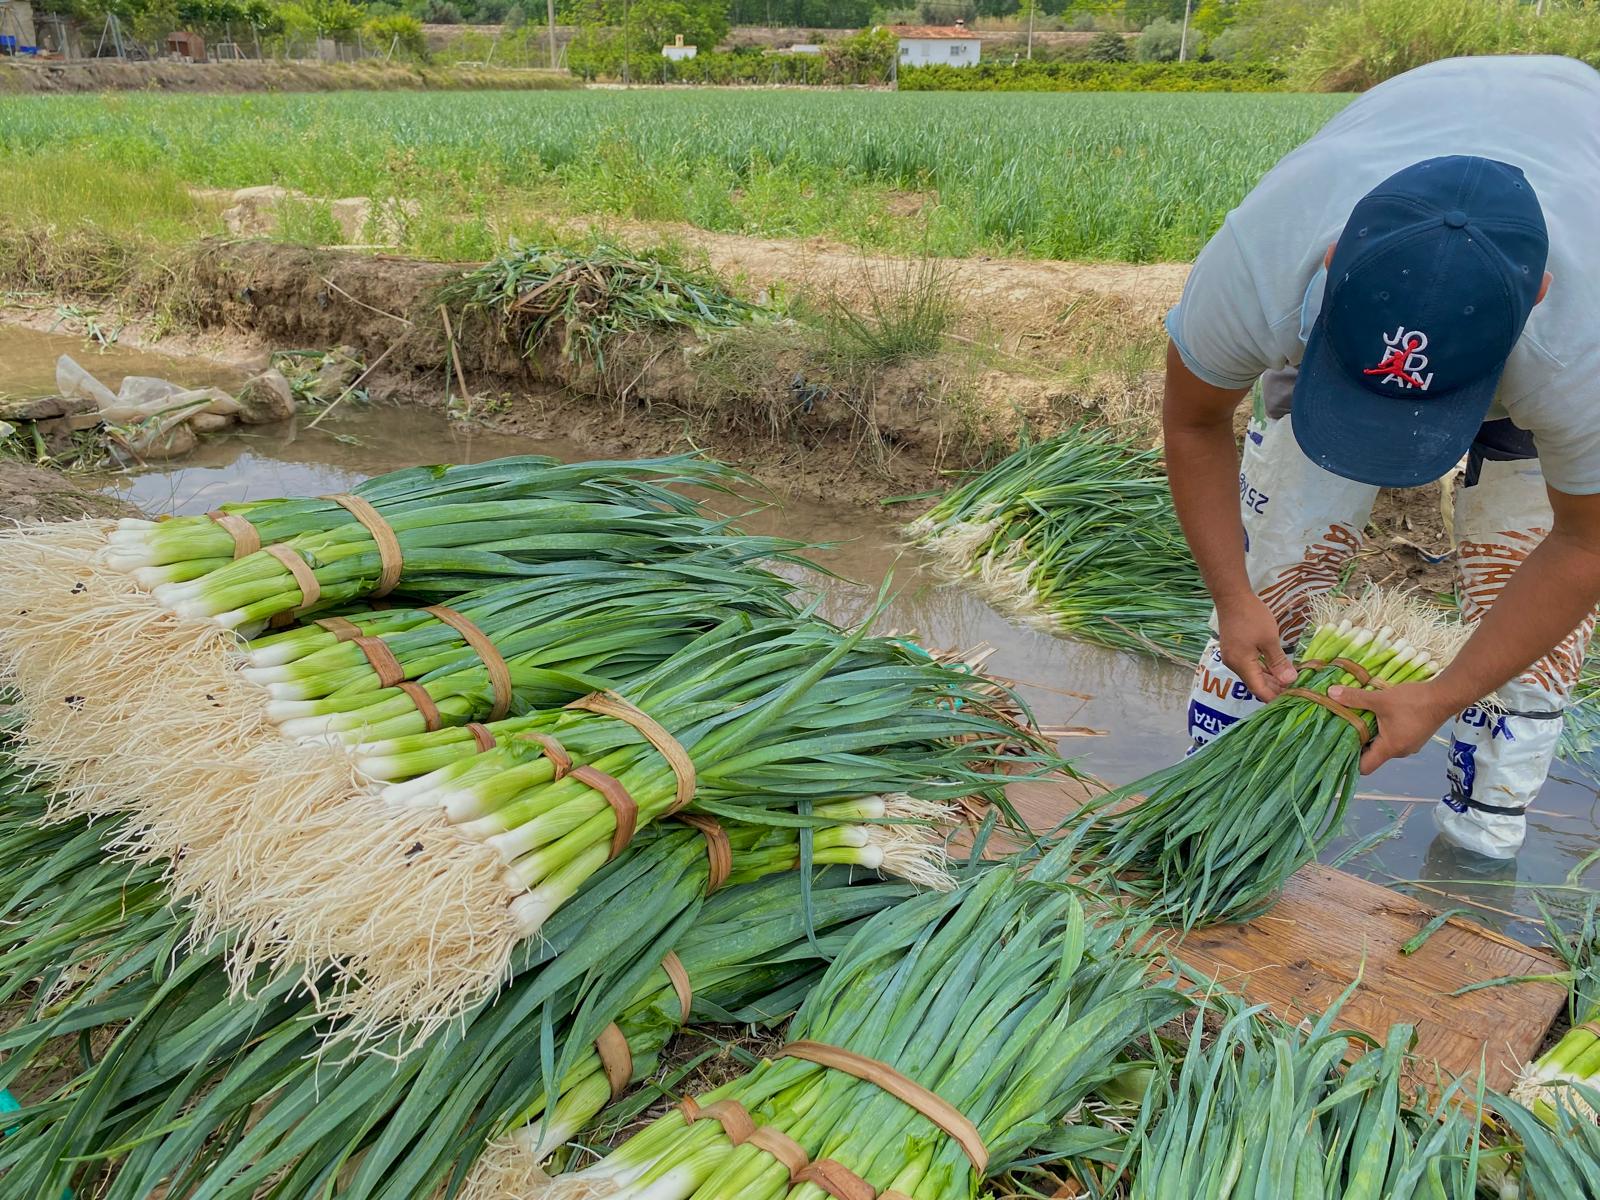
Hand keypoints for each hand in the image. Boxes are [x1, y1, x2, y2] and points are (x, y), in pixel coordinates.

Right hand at [1215, 593, 1296, 701]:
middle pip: (1255, 684)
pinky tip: (1275, 670)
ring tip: (1288, 682)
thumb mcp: (1270, 639)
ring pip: (1253, 675)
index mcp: (1241, 664)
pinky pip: (1249, 666)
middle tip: (1295, 691)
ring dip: (1269, 679)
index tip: (1291, 700)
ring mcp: (1232, 658)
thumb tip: (1290, 681)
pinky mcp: (1233, 651)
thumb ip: (1279, 662)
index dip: (1274, 697)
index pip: (1258, 689)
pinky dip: (1263, 670)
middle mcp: (1234, 665)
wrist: (1232, 597)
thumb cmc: (1252, 616)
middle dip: (1274, 689)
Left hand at [1329, 681, 1457, 773]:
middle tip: (1341, 731)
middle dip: (1357, 745)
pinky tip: (1376, 717)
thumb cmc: (1413, 702)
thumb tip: (1330, 693)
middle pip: (1372, 757)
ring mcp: (1409, 745)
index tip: (1335, 750)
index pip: (1365, 767)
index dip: (1349, 761)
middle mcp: (1400, 752)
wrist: (1445, 696)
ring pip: (1383, 746)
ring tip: (1357, 721)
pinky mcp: (1415, 736)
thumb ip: (1355, 698)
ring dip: (1371, 736)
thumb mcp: (1380, 699)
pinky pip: (1393, 739)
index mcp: (1390, 749)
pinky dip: (1383, 731)